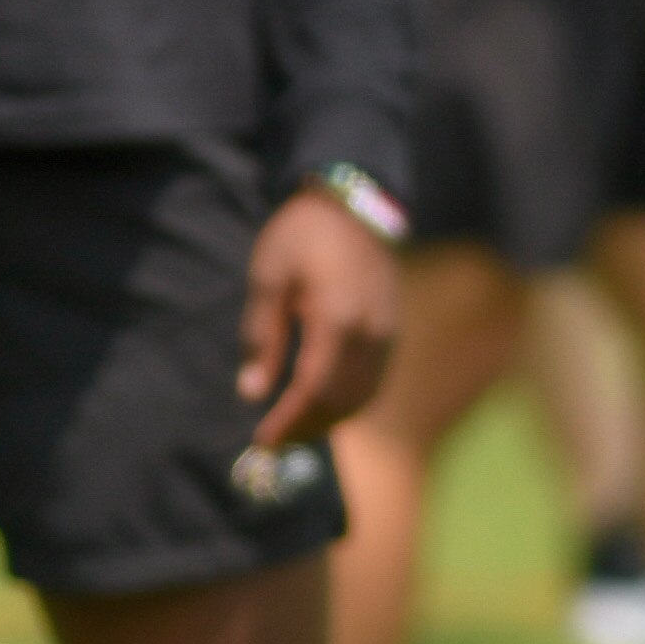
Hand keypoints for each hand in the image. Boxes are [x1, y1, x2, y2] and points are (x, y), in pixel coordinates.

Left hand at [236, 188, 401, 448]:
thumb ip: (261, 337)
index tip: (261, 440)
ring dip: (329, 420)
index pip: (313, 390)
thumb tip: (251, 393)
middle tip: (274, 441)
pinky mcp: (393, 329)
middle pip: (342, 402)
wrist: (355, 201)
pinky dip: (349, 402)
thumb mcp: (269, 278)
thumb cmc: (302, 234)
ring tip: (295, 428)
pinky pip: (374, 381)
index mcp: (337, 320)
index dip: (288, 422)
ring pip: (363, 397)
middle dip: (307, 428)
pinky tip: (323, 403)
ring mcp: (387, 333)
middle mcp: (370, 334)